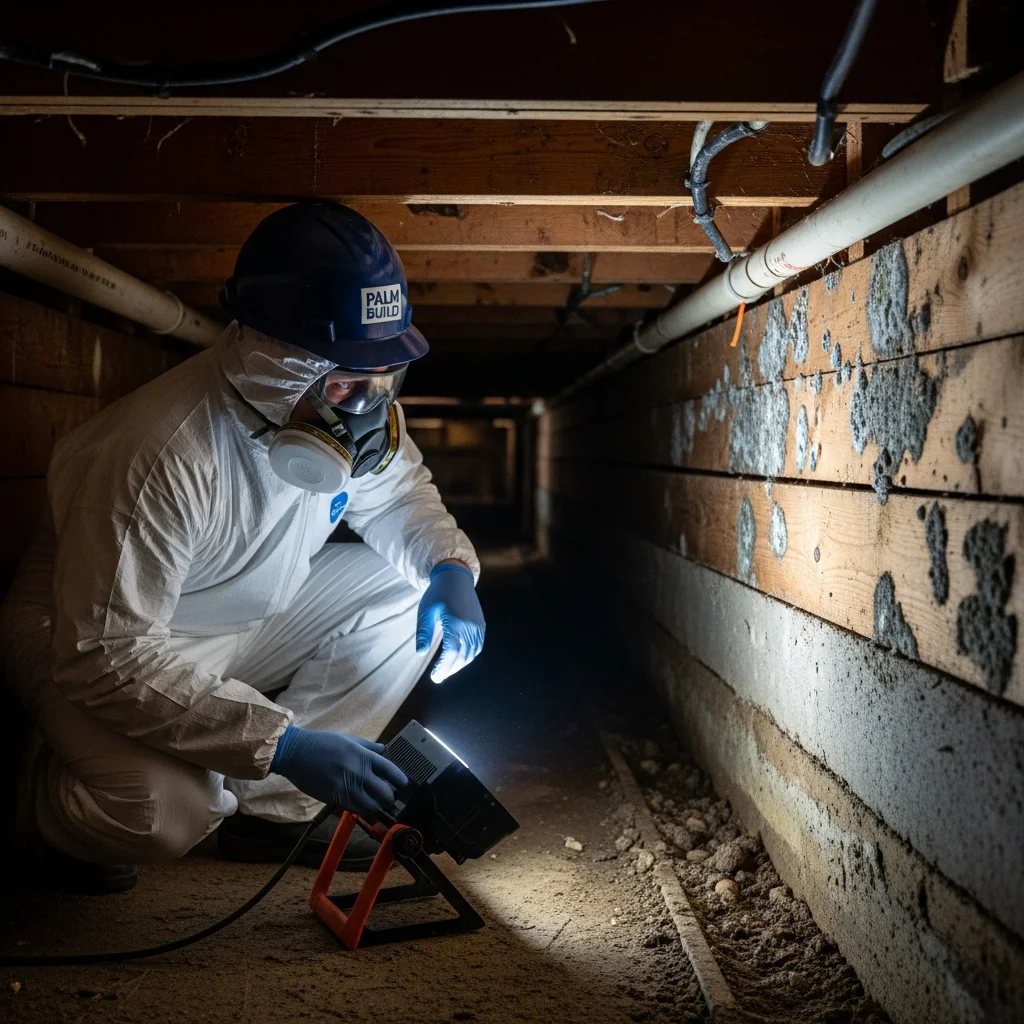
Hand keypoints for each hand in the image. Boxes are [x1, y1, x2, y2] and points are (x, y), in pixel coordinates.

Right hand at [270, 725, 407, 815]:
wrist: (297, 753)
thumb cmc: (322, 743)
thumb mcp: (348, 739)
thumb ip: (367, 746)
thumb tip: (383, 749)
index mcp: (362, 755)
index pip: (389, 770)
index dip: (400, 779)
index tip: (403, 784)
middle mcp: (358, 771)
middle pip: (383, 792)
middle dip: (389, 797)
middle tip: (389, 797)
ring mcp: (346, 786)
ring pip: (370, 805)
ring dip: (376, 806)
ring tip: (377, 804)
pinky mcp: (334, 797)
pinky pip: (354, 808)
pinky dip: (362, 809)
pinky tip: (363, 806)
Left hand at [415, 563, 484, 682]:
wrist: (455, 577)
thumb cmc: (437, 594)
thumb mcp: (426, 612)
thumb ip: (424, 632)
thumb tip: (421, 652)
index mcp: (455, 622)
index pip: (452, 652)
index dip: (444, 667)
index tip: (435, 677)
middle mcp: (470, 625)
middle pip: (463, 655)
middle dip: (451, 669)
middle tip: (438, 677)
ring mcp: (478, 625)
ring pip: (472, 653)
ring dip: (460, 664)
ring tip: (447, 670)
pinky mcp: (481, 624)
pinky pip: (478, 646)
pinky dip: (469, 656)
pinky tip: (459, 659)